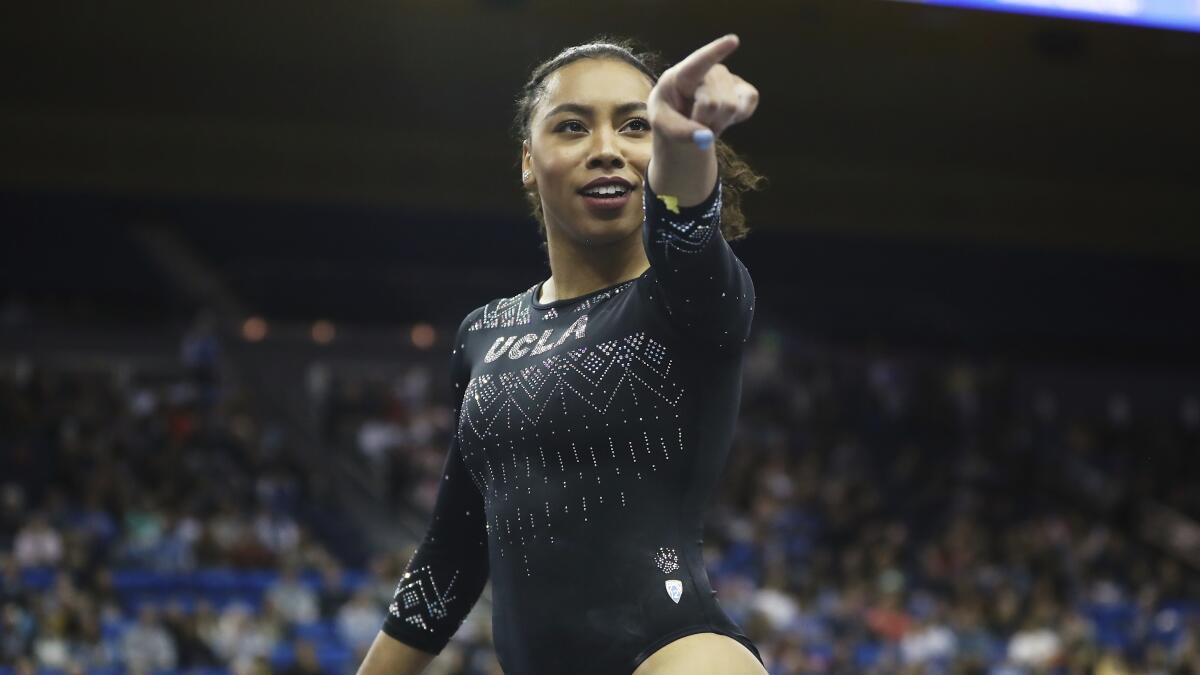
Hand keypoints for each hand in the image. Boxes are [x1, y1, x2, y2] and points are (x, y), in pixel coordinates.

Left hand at [647, 34, 759, 149]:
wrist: (684, 119)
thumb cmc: (669, 116)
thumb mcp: (662, 125)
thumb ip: (679, 131)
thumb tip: (706, 138)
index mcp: (682, 74)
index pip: (698, 63)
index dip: (716, 51)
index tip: (733, 40)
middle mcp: (708, 71)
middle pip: (712, 103)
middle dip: (702, 121)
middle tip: (693, 123)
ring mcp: (729, 79)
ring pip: (730, 107)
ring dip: (717, 124)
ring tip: (706, 120)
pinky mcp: (746, 91)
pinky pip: (747, 107)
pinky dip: (736, 120)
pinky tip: (723, 117)